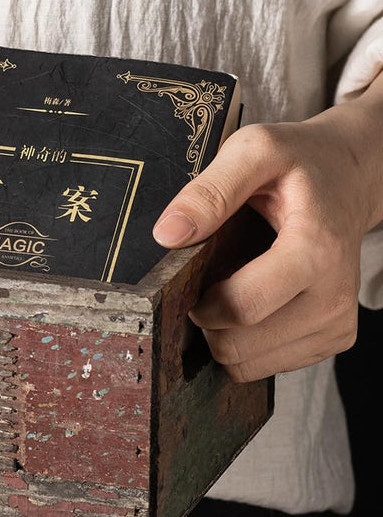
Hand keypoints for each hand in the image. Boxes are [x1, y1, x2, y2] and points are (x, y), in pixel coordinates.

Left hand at [151, 87, 382, 382]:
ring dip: (225, 333)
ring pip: (249, 364)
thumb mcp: (253, 151)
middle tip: (207, 278)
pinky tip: (252, 301)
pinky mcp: (334, 338)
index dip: (199, 302)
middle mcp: (334, 297)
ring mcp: (337, 324)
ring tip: (231, 285)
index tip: (188, 276)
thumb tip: (167, 233)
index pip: (242, 308)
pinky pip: (266, 365)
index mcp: (315, 250)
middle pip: (240, 345)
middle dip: (207, 319)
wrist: (350, 178)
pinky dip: (247, 341)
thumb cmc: (300, 161)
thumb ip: (210, 190)